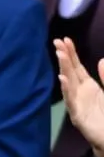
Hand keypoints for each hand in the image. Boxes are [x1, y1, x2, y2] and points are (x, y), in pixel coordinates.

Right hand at [55, 38, 103, 156]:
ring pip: (68, 84)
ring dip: (63, 69)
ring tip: (59, 55)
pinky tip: (62, 79)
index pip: (77, 67)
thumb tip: (101, 60)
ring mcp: (77, 104)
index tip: (65, 40)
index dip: (71, 53)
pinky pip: (71, 101)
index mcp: (88, 86)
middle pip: (70, 72)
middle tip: (57, 42)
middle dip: (64, 57)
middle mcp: (80, 93)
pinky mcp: (78, 116)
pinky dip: (66, 90)